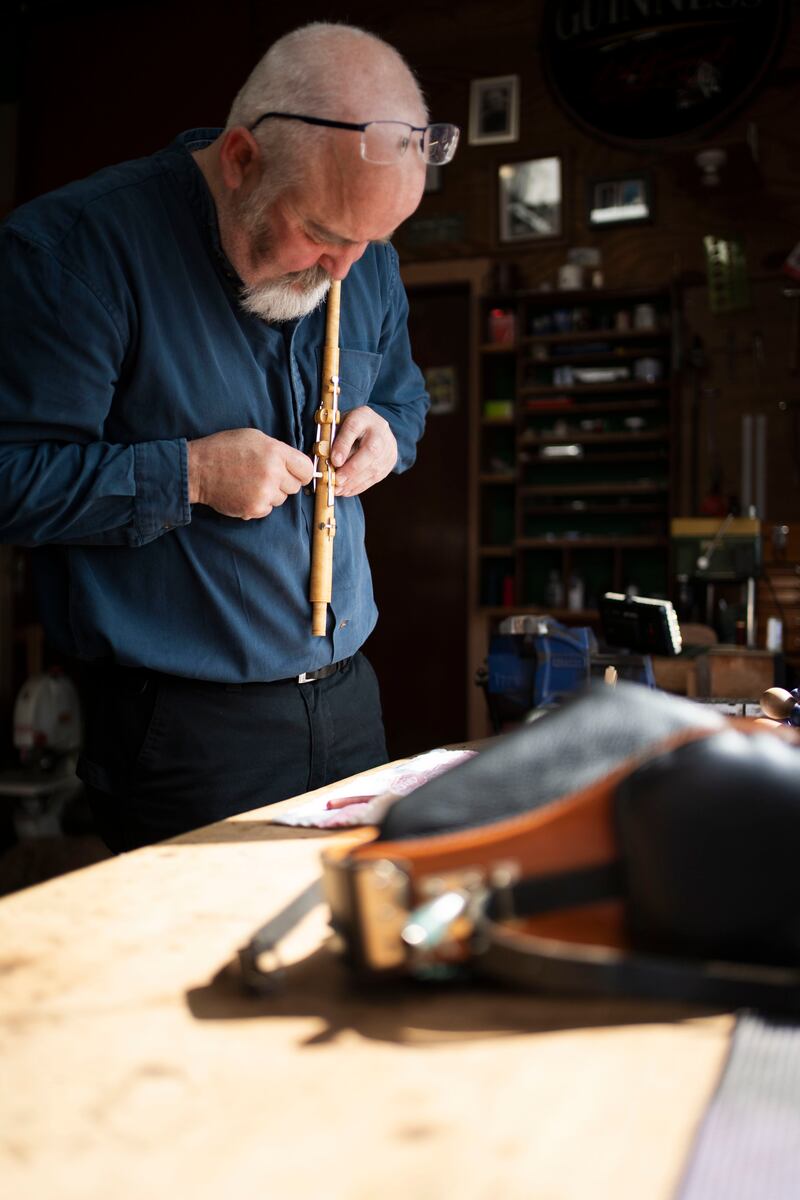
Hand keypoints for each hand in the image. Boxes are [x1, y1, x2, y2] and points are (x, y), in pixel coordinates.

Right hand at [187, 428, 312, 519]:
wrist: (198, 469)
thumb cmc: (224, 449)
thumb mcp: (254, 437)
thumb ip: (278, 450)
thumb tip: (295, 464)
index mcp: (276, 452)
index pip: (306, 469)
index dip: (302, 472)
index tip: (296, 474)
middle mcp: (273, 473)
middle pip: (295, 486)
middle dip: (284, 482)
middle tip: (265, 476)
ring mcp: (264, 493)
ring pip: (281, 499)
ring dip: (271, 493)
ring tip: (251, 483)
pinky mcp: (254, 508)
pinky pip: (268, 509)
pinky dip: (259, 503)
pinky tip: (245, 492)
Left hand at [330, 406, 397, 496]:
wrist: (376, 427)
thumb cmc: (352, 428)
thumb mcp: (340, 425)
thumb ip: (333, 439)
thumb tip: (329, 461)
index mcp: (364, 416)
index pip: (354, 427)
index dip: (344, 445)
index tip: (334, 461)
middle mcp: (381, 430)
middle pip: (370, 451)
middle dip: (352, 469)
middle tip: (337, 481)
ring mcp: (389, 447)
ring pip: (374, 468)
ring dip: (354, 482)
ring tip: (338, 489)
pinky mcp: (390, 462)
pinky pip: (375, 477)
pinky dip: (359, 486)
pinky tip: (346, 490)